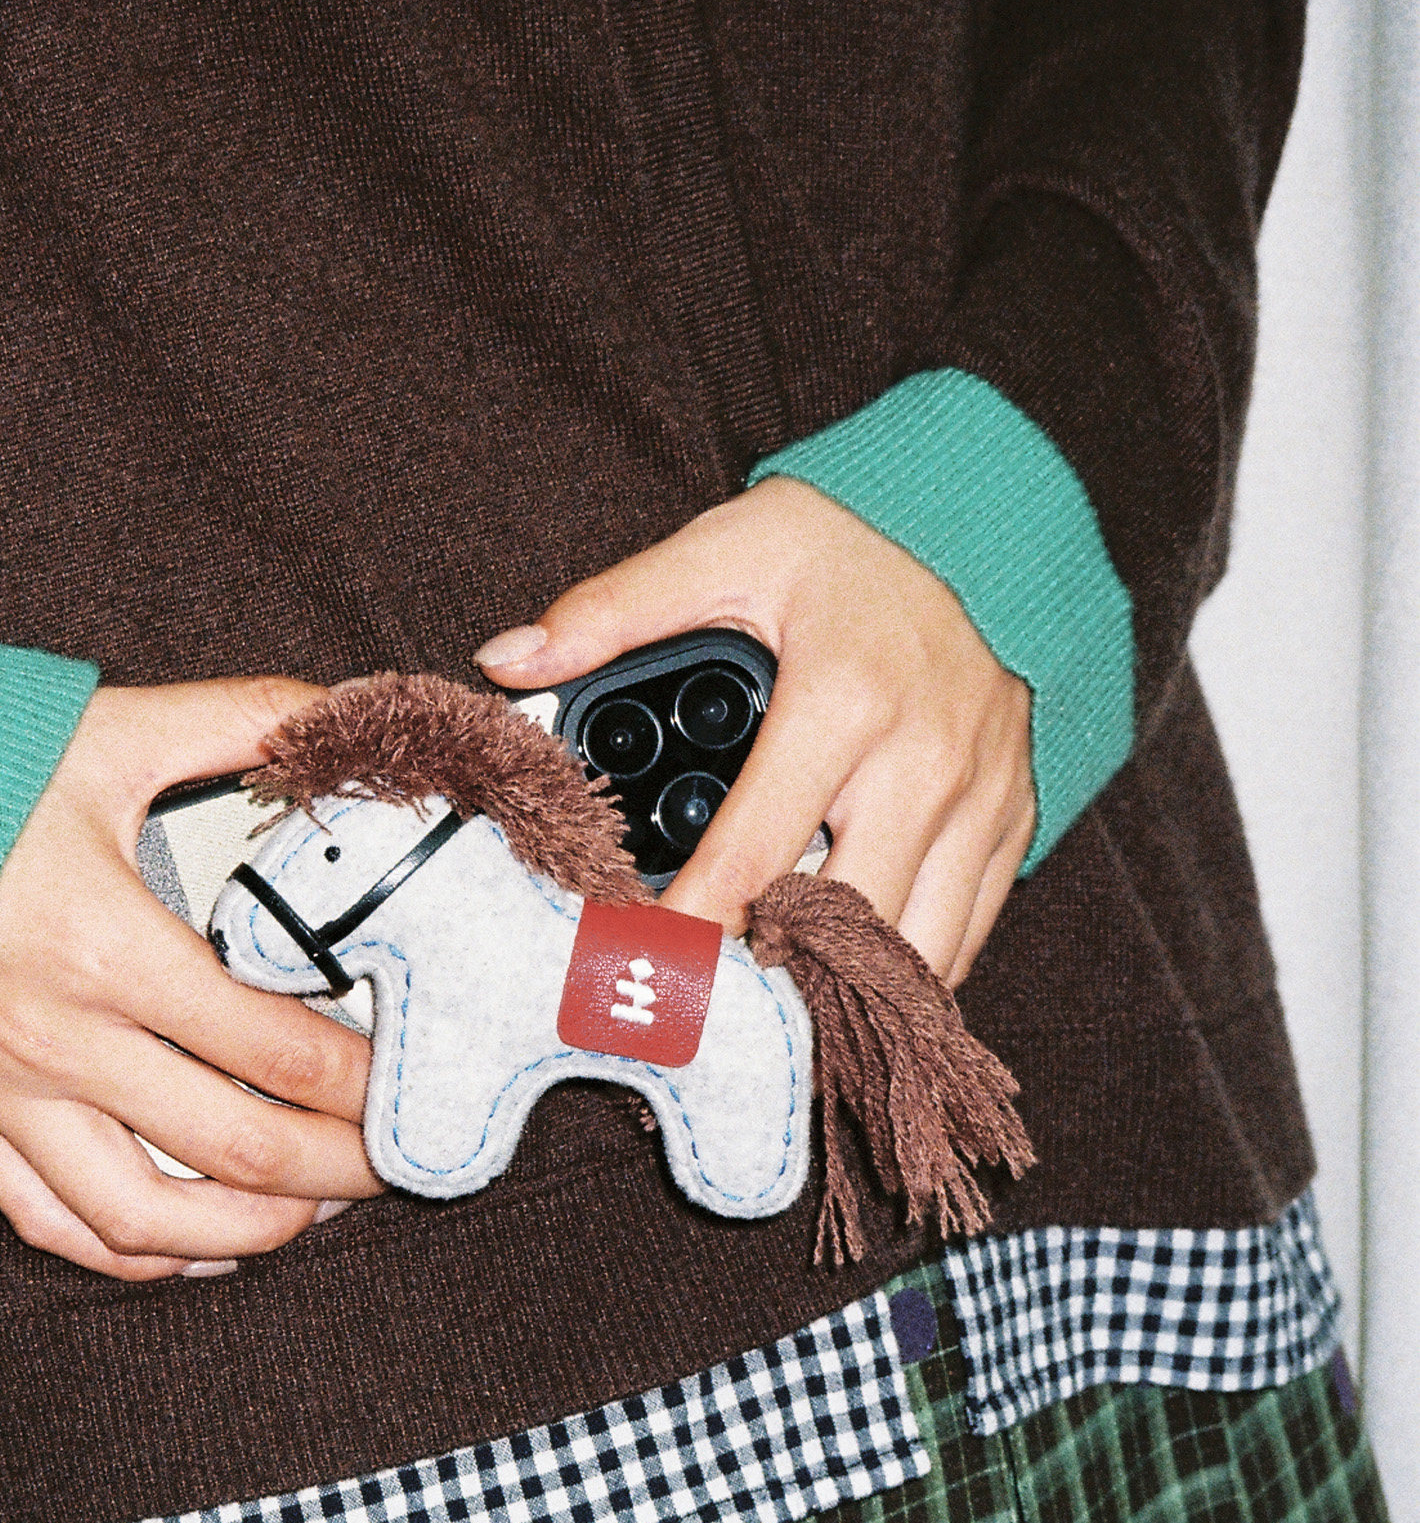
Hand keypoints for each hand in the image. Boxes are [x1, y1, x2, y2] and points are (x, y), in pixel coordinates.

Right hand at [0, 679, 377, 1281]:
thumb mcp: (109, 729)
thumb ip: (242, 719)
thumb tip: (349, 714)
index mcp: (108, 949)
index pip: (275, 1049)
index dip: (363, 1081)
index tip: (409, 1077)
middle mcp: (59, 1041)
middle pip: (236, 1148)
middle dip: (338, 1166)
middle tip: (396, 1158)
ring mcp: (5, 1095)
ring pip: (148, 1218)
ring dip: (251, 1229)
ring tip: (316, 1209)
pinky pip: (55, 1223)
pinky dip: (136, 1255)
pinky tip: (202, 1247)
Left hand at [475, 475, 1034, 985]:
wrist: (988, 518)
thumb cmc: (847, 542)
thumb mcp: (725, 550)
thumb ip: (612, 612)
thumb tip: (509, 659)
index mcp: (843, 703)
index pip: (749, 858)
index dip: (685, 932)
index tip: (634, 969)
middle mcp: (923, 763)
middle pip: (840, 925)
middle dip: (765, 978)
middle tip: (696, 1004)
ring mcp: (979, 799)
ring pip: (915, 949)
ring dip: (840, 990)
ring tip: (766, 1004)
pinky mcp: (1013, 819)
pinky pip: (966, 935)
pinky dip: (904, 973)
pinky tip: (844, 978)